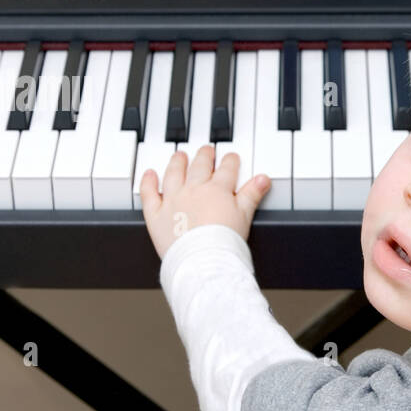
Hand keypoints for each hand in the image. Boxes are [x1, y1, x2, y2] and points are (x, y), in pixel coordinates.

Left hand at [140, 145, 270, 259]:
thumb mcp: (245, 216)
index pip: (226, 169)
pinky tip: (149, 174)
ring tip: (179, 155)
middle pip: (199, 166)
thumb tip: (263, 179)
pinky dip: (148, 182)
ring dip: (177, 162)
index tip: (231, 157)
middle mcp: (193, 190)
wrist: (203, 259)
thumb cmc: (224, 242)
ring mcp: (173, 200)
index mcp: (217, 190)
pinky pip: (148, 193)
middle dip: (204, 156)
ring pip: (173, 174)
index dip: (230, 161)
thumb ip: (252, 194)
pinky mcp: (156, 214)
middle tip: (207, 150)